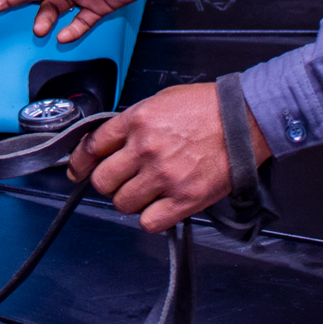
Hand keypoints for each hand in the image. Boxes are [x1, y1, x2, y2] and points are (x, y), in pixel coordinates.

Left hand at [68, 83, 271, 232]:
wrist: (245, 120)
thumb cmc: (207, 107)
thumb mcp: (160, 100)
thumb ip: (133, 122)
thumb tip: (113, 142)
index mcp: (136, 121)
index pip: (92, 147)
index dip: (80, 163)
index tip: (77, 171)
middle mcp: (145, 149)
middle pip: (102, 181)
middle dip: (107, 183)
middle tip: (119, 181)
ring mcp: (163, 176)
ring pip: (122, 203)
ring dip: (130, 201)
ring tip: (146, 192)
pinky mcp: (184, 198)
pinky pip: (149, 222)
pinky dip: (151, 218)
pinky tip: (160, 206)